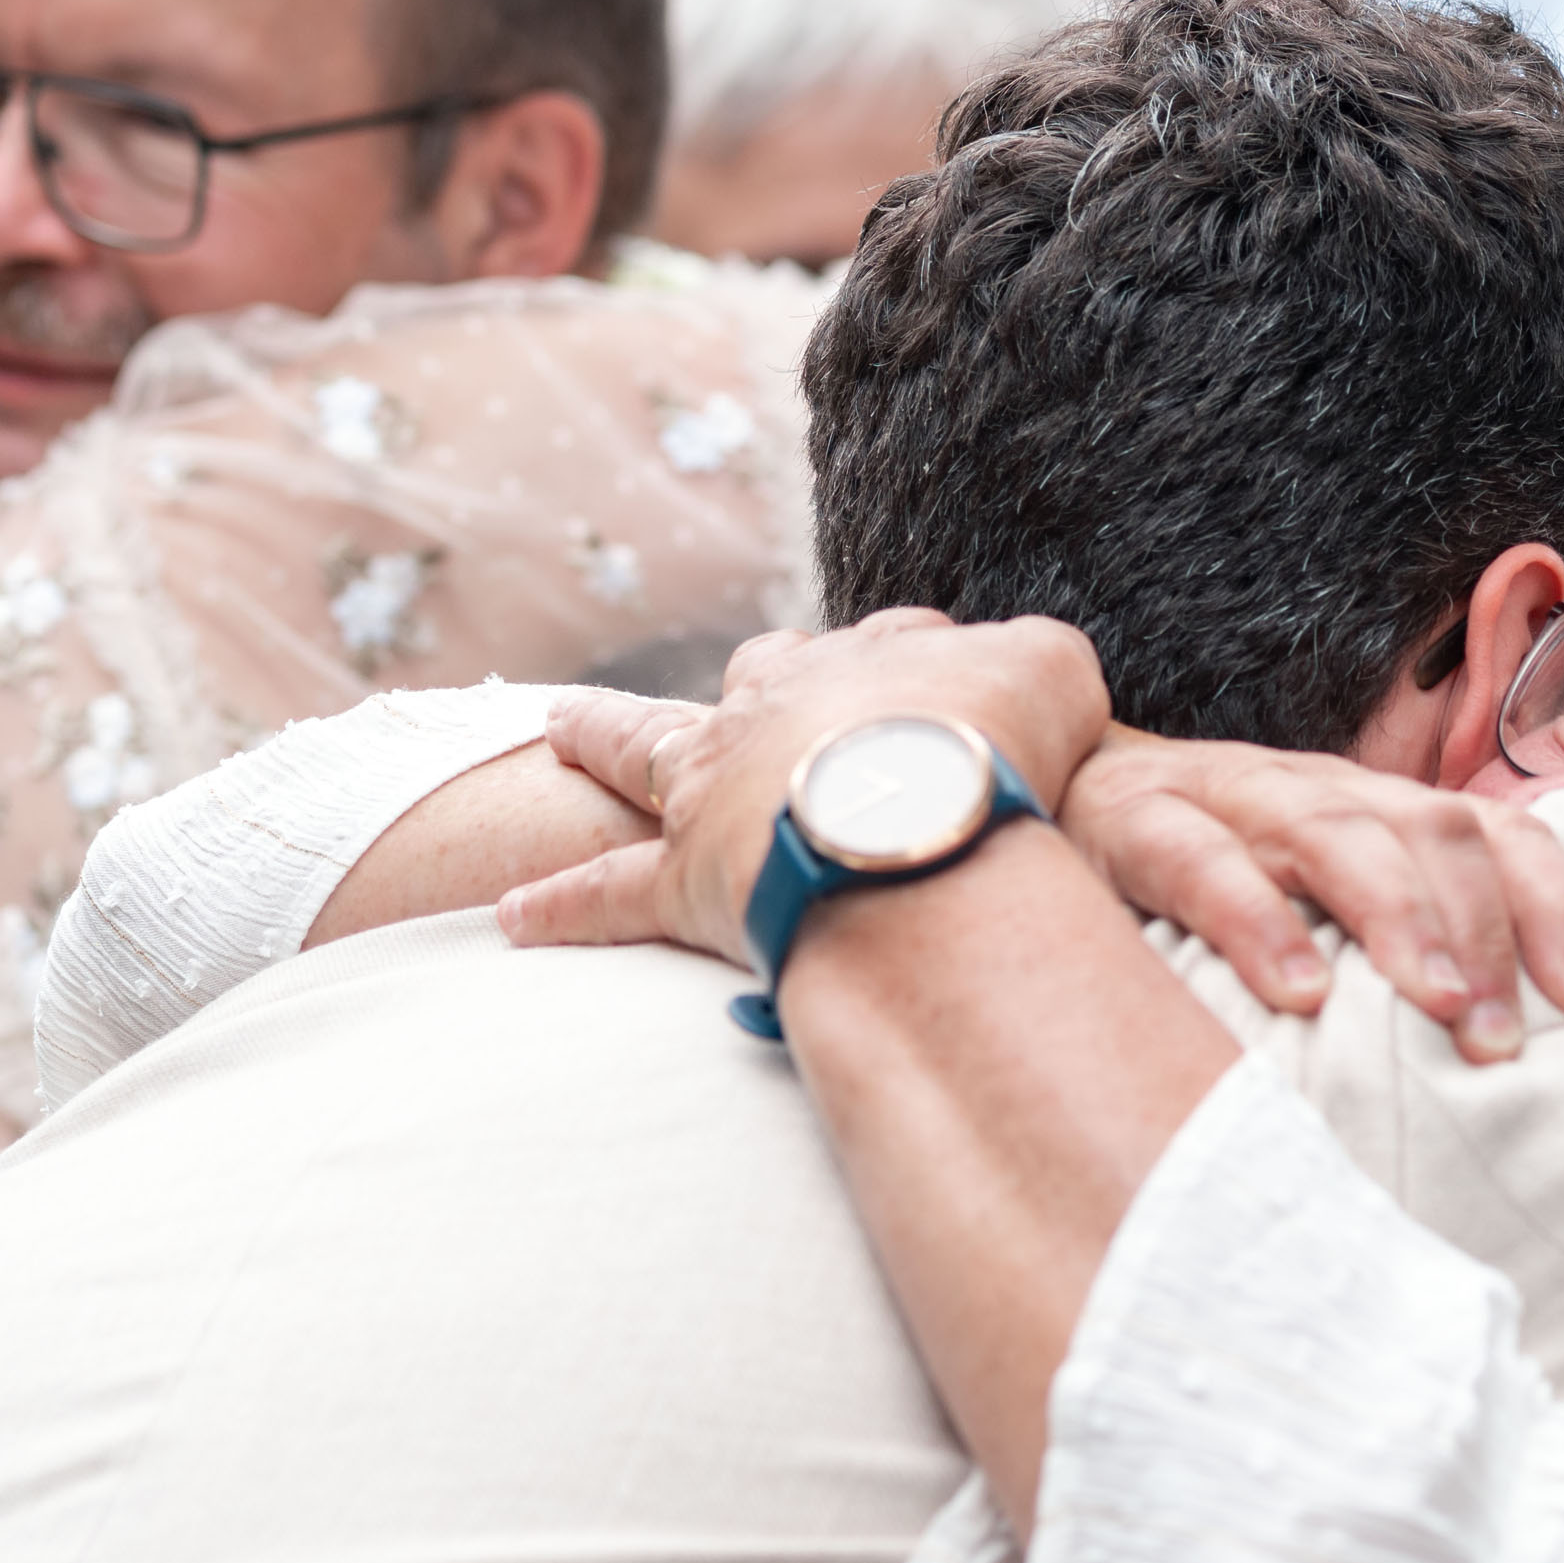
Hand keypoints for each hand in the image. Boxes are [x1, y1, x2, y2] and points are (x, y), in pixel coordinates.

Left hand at [499, 613, 1112, 969]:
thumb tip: (1026, 676)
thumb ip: (1034, 665)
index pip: (885, 645)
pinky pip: (609, 893)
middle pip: (750, 677)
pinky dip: (561, 905)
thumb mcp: (1052, 674)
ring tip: (557, 726)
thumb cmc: (990, 747)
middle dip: (746, 683)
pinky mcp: (686, 878)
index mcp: (868, 661)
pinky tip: (511, 917)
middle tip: (737, 695)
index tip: (928, 684)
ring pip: (640, 748)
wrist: (910, 824)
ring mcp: (718, 790)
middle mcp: (775, 708)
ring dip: (599, 737)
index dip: (910, 662)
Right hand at [1055, 732, 1563, 1061]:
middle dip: (1487, 934)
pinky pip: (1202, 862)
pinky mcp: (1134, 822)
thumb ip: (1385, 962)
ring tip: (1441, 1009)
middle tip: (1509, 1044)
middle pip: (1432, 831)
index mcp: (1371, 811)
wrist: (1026, 794)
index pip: (1494, 835)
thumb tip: (1504, 1065)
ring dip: (1401, 920)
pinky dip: (1257, 921)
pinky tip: (1298, 992)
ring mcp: (1226, 796)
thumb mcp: (1304, 911)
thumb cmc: (1196, 889)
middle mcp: (1314, 792)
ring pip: (1335, 834)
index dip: (1557, 907)